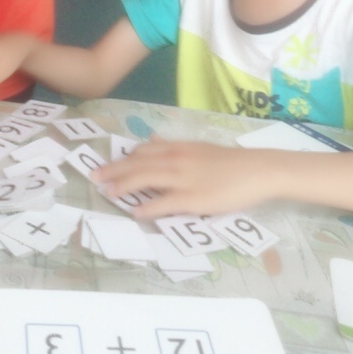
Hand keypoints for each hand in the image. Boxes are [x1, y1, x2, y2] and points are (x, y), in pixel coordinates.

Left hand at [91, 138, 280, 217]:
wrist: (257, 170)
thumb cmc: (229, 161)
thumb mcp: (198, 147)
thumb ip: (172, 146)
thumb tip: (150, 140)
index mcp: (178, 147)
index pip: (143, 152)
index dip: (122, 159)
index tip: (106, 166)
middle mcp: (176, 160)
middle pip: (138, 164)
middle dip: (114, 171)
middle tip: (95, 178)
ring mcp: (184, 179)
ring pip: (146, 180)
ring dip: (124, 187)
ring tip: (108, 193)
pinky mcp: (194, 199)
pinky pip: (165, 203)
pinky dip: (148, 208)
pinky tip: (136, 212)